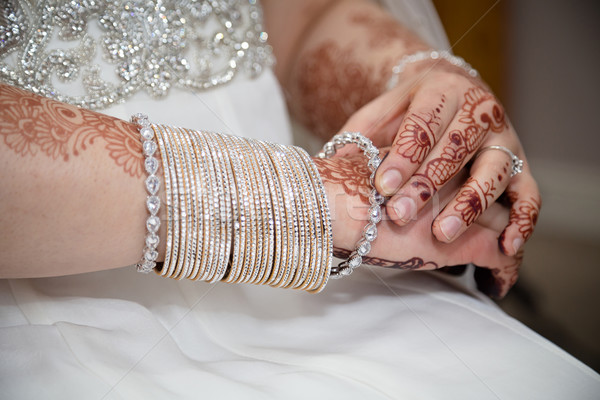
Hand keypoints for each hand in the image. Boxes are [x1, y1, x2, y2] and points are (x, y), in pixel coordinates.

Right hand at [314, 153, 521, 297]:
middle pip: (490, 193)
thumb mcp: (367, 171)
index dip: (470, 191)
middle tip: (496, 237)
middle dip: (494, 218)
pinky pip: (501, 256)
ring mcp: (467, 206)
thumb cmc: (341, 190)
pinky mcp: (468, 240)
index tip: (465, 208)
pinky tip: (495, 284)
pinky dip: (502, 272)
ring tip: (497, 267)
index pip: (466, 169)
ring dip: (505, 246)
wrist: (339, 203)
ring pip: (502, 225)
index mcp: (435, 155)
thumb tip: (359, 176)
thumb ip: (381, 172)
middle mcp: (458, 175)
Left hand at [335, 61, 540, 256]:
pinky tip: (507, 244)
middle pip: (455, 150)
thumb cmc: (407, 113)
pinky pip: (529, 192)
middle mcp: (478, 111)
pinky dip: (523, 219)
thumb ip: (356, 138)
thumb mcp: (378, 115)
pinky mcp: (520, 164)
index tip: (383, 185)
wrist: (450, 95)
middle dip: (426, 185)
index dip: (403, 157)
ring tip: (444, 232)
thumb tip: (325, 167)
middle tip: (399, 214)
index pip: (423, 126)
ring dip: (470, 204)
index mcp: (441, 92)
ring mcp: (504, 138)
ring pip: (493, 171)